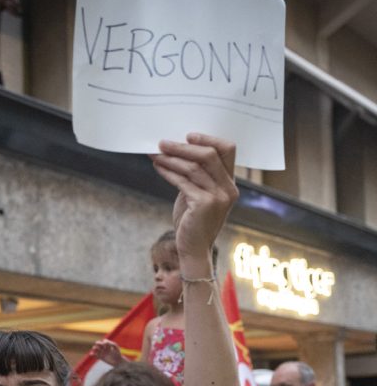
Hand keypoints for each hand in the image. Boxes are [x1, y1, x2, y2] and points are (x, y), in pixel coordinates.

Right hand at [91, 339, 122, 366]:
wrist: (118, 362)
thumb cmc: (118, 354)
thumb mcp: (116, 348)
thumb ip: (112, 344)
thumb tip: (106, 342)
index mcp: (108, 345)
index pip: (104, 341)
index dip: (104, 342)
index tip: (105, 344)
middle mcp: (104, 348)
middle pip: (99, 343)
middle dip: (98, 343)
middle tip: (97, 343)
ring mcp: (102, 352)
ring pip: (96, 349)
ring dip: (94, 348)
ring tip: (94, 348)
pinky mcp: (101, 357)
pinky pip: (95, 355)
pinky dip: (93, 354)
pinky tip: (91, 354)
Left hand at [151, 134, 236, 267]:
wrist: (193, 251)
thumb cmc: (192, 222)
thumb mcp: (197, 195)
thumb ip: (195, 177)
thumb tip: (177, 152)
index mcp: (230, 184)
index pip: (228, 150)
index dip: (208, 139)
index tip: (188, 135)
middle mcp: (228, 189)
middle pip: (209, 155)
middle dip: (184, 147)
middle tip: (163, 142)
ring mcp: (218, 197)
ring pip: (194, 167)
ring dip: (172, 158)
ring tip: (156, 154)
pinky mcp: (204, 205)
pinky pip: (184, 182)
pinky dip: (169, 172)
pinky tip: (158, 167)